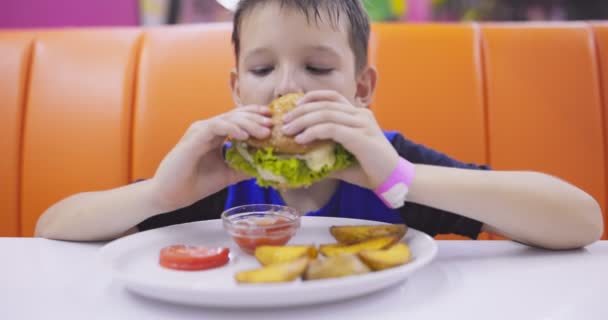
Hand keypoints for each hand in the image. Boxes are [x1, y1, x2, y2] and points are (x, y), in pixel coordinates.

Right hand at [151, 105, 271, 209]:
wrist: (170, 195)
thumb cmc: (194, 184)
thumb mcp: (226, 175)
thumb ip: (243, 168)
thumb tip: (265, 167)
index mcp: (213, 134)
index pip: (237, 118)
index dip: (255, 116)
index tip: (272, 121)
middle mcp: (206, 129)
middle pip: (235, 115)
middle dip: (255, 118)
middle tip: (272, 124)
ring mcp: (199, 131)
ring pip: (227, 118)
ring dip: (247, 123)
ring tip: (263, 131)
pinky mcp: (193, 139)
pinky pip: (216, 127)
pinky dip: (231, 129)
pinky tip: (245, 136)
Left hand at [281, 90, 399, 188]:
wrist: (393, 180)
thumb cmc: (370, 170)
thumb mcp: (344, 159)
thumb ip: (326, 155)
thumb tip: (302, 160)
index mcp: (358, 115)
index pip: (333, 97)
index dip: (312, 97)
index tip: (295, 105)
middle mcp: (361, 115)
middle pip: (325, 104)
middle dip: (301, 111)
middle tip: (284, 121)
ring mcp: (362, 124)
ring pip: (326, 114)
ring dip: (303, 121)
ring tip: (288, 131)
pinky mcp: (360, 137)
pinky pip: (332, 129)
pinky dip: (313, 132)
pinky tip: (302, 139)